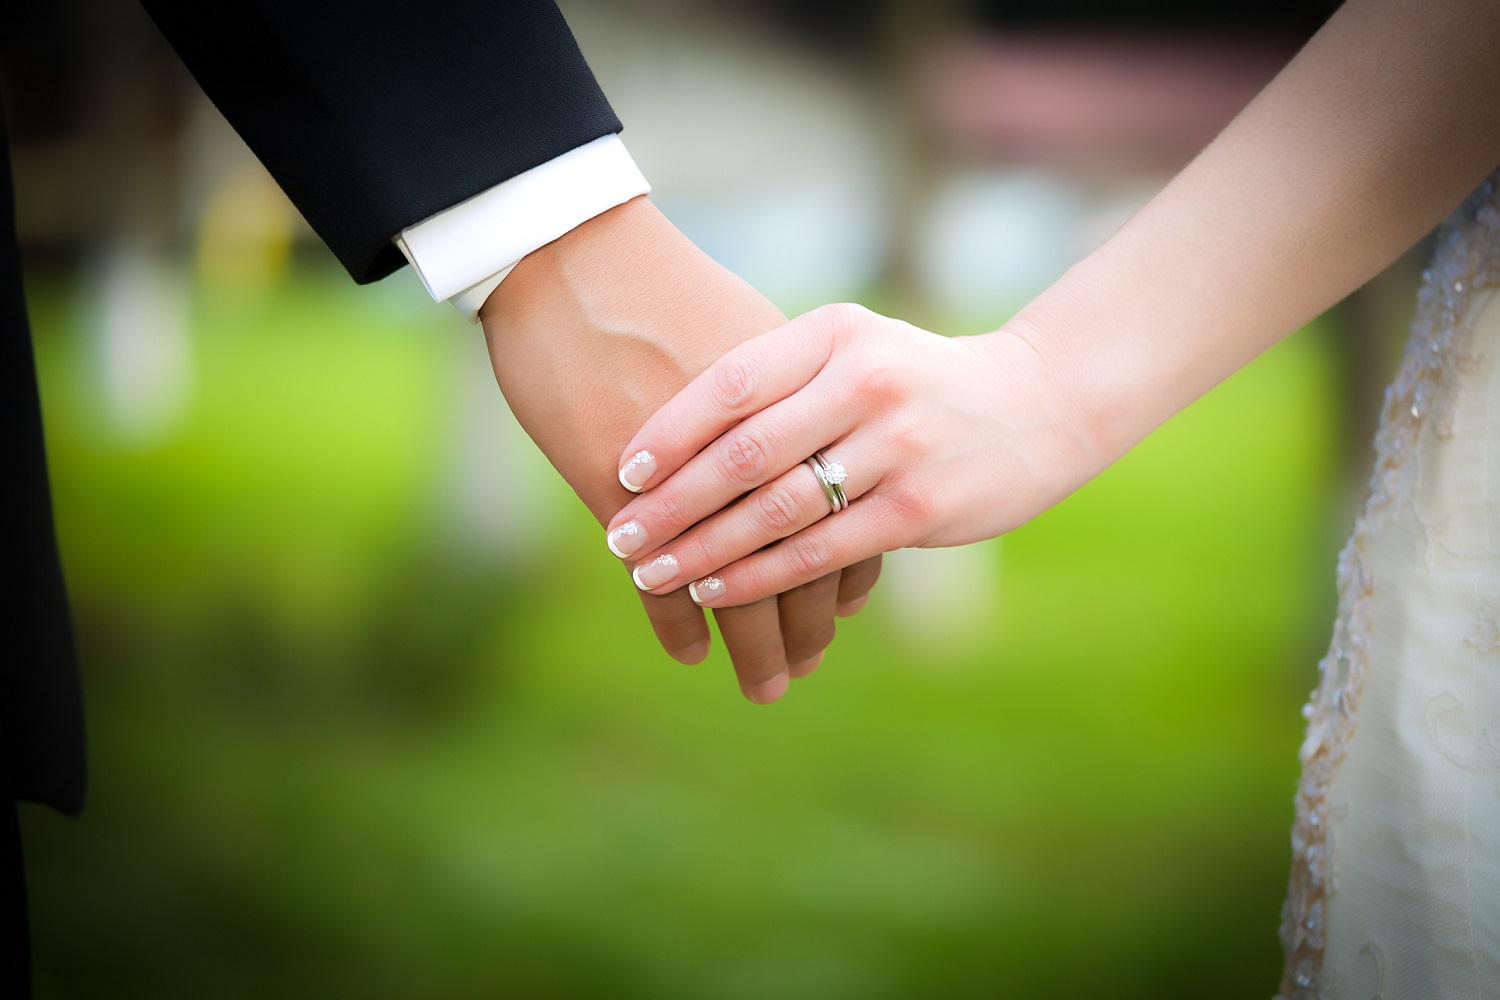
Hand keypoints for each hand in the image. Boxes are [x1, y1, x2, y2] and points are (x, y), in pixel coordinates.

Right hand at [479, 198, 881, 701]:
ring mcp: (692, 474)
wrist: (569, 255)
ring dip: (756, 640)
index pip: (835, 507)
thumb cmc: (651, 286)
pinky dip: (679, 624)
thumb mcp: (738, 331)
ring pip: (741, 581)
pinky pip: (664, 579)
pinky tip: (690, 654)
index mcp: (795, 405)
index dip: (843, 562)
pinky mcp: (622, 491)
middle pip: (800, 555)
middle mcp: (758, 446)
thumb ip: (783, 390)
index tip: (845, 606)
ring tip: (768, 681)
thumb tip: (814, 429)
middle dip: (805, 620)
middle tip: (807, 663)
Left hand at [605, 303, 1097, 607]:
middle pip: (744, 453)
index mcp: (835, 333)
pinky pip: (816, 551)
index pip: (732, 383)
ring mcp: (895, 447)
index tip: (624, 473)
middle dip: (671, 504)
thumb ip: (776, 378)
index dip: (669, 432)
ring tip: (651, 573)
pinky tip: (713, 591)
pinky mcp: (916, 509)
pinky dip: (757, 576)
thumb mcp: (851, 349)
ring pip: (775, 509)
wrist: (1038, 404)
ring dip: (702, 549)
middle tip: (619, 538)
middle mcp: (865, 382)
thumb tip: (668, 435)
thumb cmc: (915, 381)